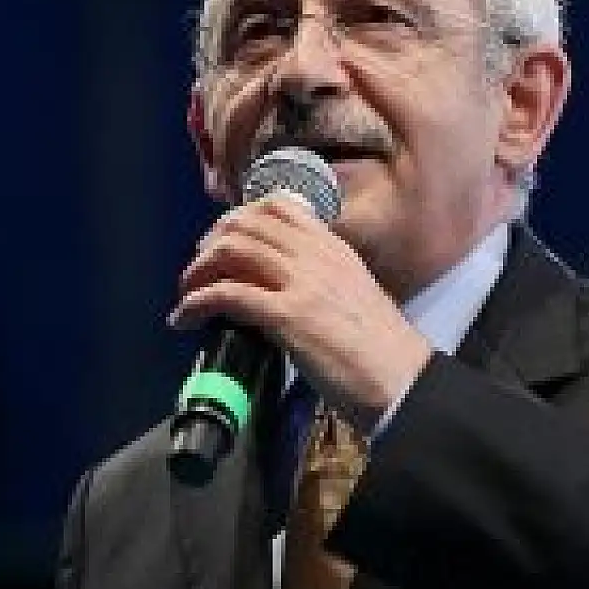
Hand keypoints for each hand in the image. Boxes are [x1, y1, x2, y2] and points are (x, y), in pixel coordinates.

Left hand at [168, 193, 431, 431]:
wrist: (402, 380)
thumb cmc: (384, 350)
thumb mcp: (356, 295)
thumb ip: (323, 281)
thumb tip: (284, 289)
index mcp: (335, 249)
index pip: (279, 207)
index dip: (240, 217)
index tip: (222, 240)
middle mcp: (317, 256)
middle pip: (246, 224)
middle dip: (210, 243)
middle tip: (198, 269)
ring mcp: (302, 283)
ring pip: (231, 251)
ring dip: (197, 272)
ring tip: (187, 295)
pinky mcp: (288, 316)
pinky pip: (227, 295)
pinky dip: (196, 303)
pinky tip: (185, 319)